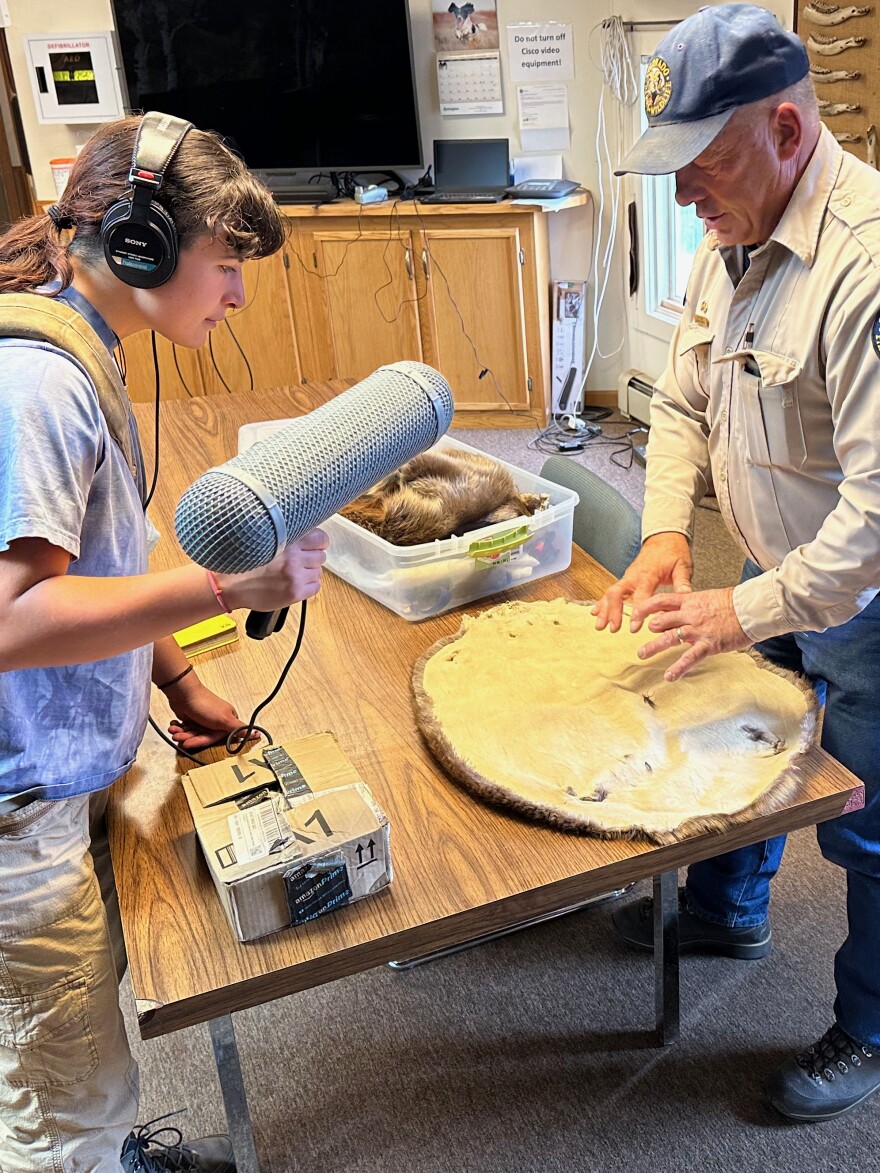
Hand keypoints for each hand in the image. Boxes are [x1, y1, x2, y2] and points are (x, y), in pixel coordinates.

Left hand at [164, 672, 257, 750]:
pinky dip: (179, 729)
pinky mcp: (192, 719)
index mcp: (227, 720)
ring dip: (182, 733)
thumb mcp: (224, 719)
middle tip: (183, 737)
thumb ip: (239, 729)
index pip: (219, 738)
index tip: (195, 743)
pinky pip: (186, 730)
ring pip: (193, 734)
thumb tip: (256, 733)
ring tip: (175, 730)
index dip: (206, 740)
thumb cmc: (203, 703)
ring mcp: (203, 720)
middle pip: (203, 737)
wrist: (182, 694)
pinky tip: (174, 726)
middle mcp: (215, 721)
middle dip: (191, 737)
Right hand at [216, 528, 328, 612]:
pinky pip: (315, 587)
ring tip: (293, 574)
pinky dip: (307, 587)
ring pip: (318, 572)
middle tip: (299, 563)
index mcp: (287, 540)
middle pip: (321, 556)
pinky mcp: (295, 592)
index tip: (313, 546)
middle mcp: (294, 557)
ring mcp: (295, 575)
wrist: (229, 585)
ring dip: (309, 574)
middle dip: (312, 559)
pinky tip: (293, 584)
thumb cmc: (244, 562)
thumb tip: (306, 535)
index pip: (320, 538)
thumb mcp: (264, 540)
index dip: (318, 543)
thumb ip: (285, 536)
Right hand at [592, 532, 692, 632]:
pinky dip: (602, 602)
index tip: (634, 627)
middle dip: (613, 611)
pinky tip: (596, 613)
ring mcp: (627, 577)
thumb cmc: (674, 552)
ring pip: (611, 593)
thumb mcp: (683, 565)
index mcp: (648, 574)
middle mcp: (634, 576)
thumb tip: (685, 596)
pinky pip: (611, 591)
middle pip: (617, 594)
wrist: (664, 538)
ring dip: (605, 610)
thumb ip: (683, 582)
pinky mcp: (625, 579)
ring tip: (600, 626)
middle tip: (613, 628)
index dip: (636, 611)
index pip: (640, 595)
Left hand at [632, 586, 751, 681]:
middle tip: (637, 636)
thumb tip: (678, 611)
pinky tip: (669, 676)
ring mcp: (698, 630)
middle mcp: (690, 614)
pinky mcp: (709, 644)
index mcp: (690, 601)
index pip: (660, 601)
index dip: (645, 608)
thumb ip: (691, 604)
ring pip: (670, 638)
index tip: (635, 614)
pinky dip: (679, 668)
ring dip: (654, 647)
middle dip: (648, 629)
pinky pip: (690, 657)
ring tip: (642, 654)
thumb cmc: (734, 603)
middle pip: (661, 621)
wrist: (752, 608)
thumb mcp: (708, 597)